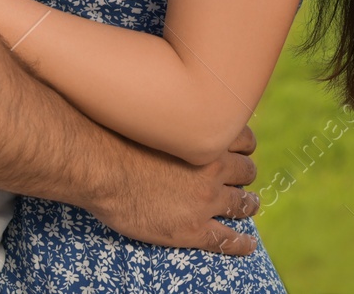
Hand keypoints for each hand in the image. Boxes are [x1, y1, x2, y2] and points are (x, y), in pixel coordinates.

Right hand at [88, 125, 262, 254]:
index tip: (242, 148)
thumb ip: (174, 119)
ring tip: (250, 206)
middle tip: (243, 178)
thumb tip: (170, 108)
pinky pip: (227, 240)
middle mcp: (213, 169)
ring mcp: (205, 201)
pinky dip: (242, 244)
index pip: (243, 139)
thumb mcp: (156, 116)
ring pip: (242, 204)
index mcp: (207, 140)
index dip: (244, 145)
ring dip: (248, 204)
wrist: (103, 170)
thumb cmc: (118, 138)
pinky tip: (248, 245)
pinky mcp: (192, 230)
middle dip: (245, 174)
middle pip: (246, 171)